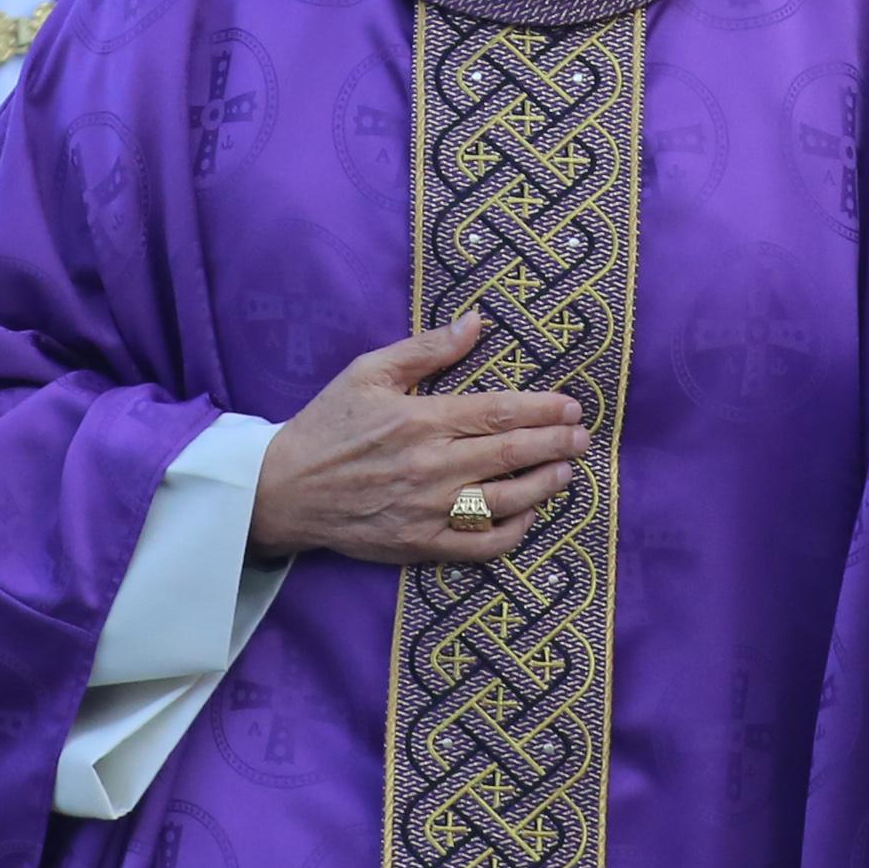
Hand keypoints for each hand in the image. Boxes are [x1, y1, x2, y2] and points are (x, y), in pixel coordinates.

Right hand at [244, 313, 587, 566]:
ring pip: (504, 500)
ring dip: (544, 485)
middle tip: (583, 437)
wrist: (285, 489)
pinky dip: (512, 531)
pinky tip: (528, 515)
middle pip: (511, 454)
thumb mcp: (369, 372)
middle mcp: (431, 466)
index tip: (571, 406)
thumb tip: (476, 322)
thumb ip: (426, 349)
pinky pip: (480, 544)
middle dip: (556, 444)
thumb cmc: (329, 424)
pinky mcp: (421, 545)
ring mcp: (428, 510)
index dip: (543, 409)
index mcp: (421, 420)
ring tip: (566, 471)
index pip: (499, 412)